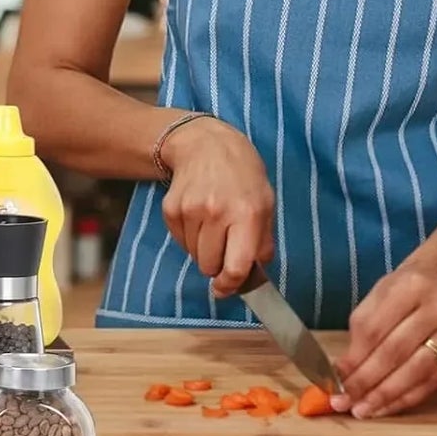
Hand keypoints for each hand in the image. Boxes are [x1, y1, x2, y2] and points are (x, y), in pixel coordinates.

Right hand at [159, 117, 275, 297]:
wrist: (205, 144)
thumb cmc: (242, 175)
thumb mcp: (266, 203)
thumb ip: (263, 241)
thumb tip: (254, 274)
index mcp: (246, 214)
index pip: (236, 266)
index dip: (231, 285)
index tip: (227, 290)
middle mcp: (216, 214)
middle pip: (209, 265)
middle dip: (217, 265)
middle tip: (224, 249)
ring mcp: (190, 211)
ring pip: (194, 255)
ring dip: (204, 251)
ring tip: (213, 227)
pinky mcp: (170, 209)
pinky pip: (180, 241)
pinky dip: (190, 238)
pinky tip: (199, 217)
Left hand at [334, 257, 436, 417]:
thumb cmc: (403, 291)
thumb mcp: (378, 296)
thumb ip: (362, 329)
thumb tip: (343, 370)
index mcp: (410, 287)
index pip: (375, 328)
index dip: (354, 357)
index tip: (335, 378)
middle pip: (395, 352)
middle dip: (366, 381)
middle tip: (343, 401)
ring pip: (416, 372)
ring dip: (385, 396)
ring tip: (362, 410)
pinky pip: (430, 383)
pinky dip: (405, 399)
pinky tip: (384, 408)